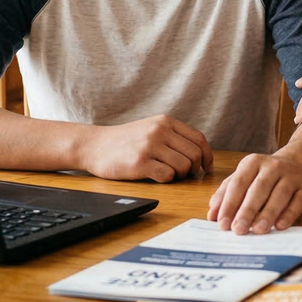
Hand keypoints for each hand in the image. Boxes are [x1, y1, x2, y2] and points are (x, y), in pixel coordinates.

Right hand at [79, 115, 213, 182]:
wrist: (94, 145)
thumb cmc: (125, 141)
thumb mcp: (151, 128)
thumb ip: (173, 136)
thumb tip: (201, 155)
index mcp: (166, 122)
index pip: (199, 139)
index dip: (207, 156)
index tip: (207, 168)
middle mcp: (160, 131)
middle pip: (194, 155)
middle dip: (193, 169)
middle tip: (182, 174)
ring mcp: (150, 146)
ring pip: (183, 166)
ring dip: (179, 175)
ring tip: (166, 173)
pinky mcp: (140, 162)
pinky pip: (167, 176)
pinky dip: (165, 179)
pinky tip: (154, 175)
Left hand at [206, 153, 301, 234]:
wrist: (298, 165)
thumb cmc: (263, 177)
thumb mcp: (243, 179)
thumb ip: (225, 194)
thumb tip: (212, 214)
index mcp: (253, 162)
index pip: (239, 183)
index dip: (229, 204)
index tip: (222, 223)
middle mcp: (273, 166)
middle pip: (259, 189)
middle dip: (247, 210)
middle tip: (238, 230)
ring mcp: (291, 177)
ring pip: (279, 195)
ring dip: (268, 214)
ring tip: (258, 230)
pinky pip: (297, 203)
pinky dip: (288, 215)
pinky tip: (279, 226)